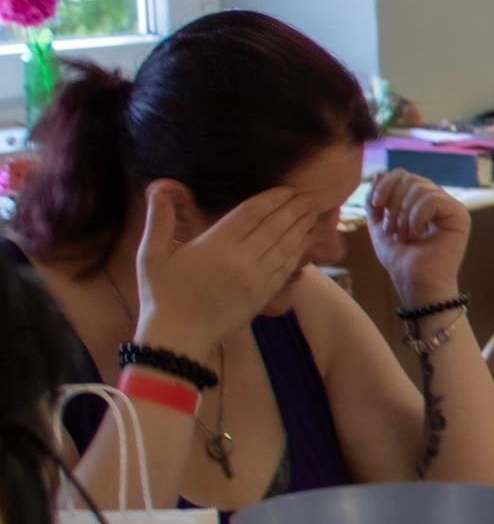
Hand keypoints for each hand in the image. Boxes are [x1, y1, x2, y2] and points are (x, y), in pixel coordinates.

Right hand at [133, 182, 329, 351]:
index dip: (272, 199)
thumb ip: (159, 219)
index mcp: (216, 245)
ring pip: (285, 247)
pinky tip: (303, 243)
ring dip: (300, 228)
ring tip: (312, 213)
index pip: (252, 213)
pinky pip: (285, 269)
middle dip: (294, 210)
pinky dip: (297, 253)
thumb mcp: (151, 254)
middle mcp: (242, 260)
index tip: (288, 189)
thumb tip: (160, 185)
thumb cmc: (161, 295)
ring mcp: (256, 279)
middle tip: (311, 196)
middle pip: (275, 227)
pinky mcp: (263, 296)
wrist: (179, 338)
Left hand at [366, 170, 473, 308]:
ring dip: (402, 213)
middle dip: (393, 202)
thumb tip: (379, 172)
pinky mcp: (459, 216)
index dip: (385, 185)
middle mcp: (438, 200)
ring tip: (402, 235)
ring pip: (420, 188)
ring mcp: (450, 207)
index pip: (403, 175)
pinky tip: (415, 233)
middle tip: (390, 229)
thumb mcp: (379, 224)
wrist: (413, 282)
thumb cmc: (400, 259)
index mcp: (420, 200)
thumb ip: (377, 200)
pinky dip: (416, 216)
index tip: (376, 206)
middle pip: (410, 178)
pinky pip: (432, 199)